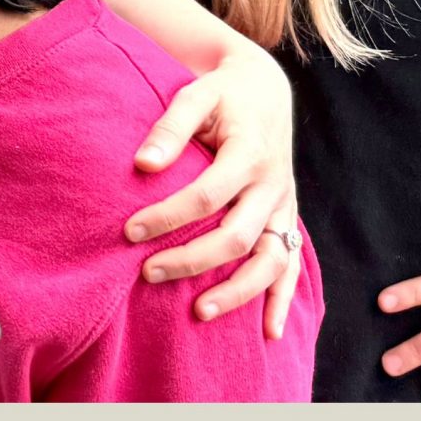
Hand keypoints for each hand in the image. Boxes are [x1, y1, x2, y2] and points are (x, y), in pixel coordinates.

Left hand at [126, 48, 302, 333]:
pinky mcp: (288, 218)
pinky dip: (281, 299)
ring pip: (270, 260)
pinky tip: (269, 333)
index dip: (168, 216)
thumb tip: (141, 165)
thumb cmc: (221, 93)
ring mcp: (284, 205)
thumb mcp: (195, 95)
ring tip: (198, 313)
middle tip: (147, 273)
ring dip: (237, 291)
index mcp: (249, 152)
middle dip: (192, 260)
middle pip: (236, 236)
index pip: (207, 195)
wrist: (265, 88)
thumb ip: (169, 127)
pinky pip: (292, 264)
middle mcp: (273, 184)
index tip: (129, 231)